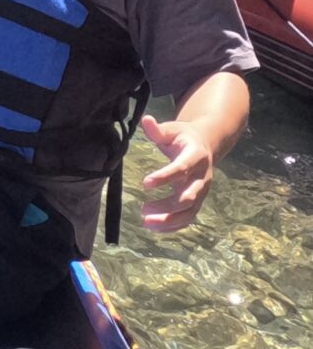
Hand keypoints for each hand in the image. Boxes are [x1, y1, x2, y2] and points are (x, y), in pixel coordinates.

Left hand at [139, 115, 215, 233]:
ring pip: (189, 212)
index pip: (181, 169)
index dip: (164, 177)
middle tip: (143, 209)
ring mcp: (201, 191)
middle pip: (188, 197)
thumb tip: (145, 120)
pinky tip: (154, 227)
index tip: (145, 184)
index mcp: (196, 156)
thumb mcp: (172, 130)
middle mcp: (202, 177)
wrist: (205, 145)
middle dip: (167, 205)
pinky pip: (188, 218)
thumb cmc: (183, 137)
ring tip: (146, 222)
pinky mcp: (198, 201)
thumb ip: (157, 130)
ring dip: (169, 221)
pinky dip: (173, 226)